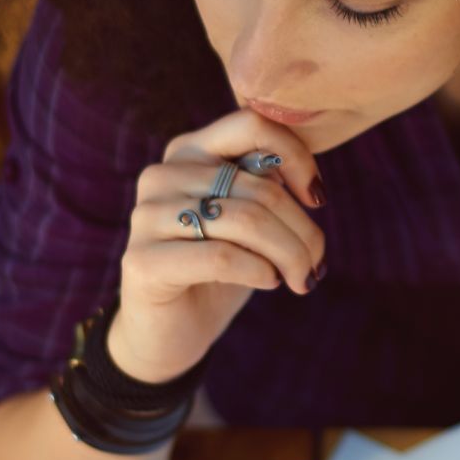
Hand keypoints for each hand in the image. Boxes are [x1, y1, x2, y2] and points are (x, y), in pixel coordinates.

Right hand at [108, 108, 327, 382]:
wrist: (170, 334)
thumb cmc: (219, 272)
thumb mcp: (249, 221)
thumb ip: (267, 188)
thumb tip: (306, 185)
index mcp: (188, 151)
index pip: (251, 125)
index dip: (297, 158)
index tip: (317, 199)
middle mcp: (162, 174)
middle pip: (260, 187)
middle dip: (303, 231)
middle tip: (316, 264)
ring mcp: (146, 216)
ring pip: (246, 221)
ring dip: (289, 254)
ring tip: (302, 278)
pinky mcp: (142, 260)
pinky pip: (222, 257)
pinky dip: (258, 271)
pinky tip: (269, 282)